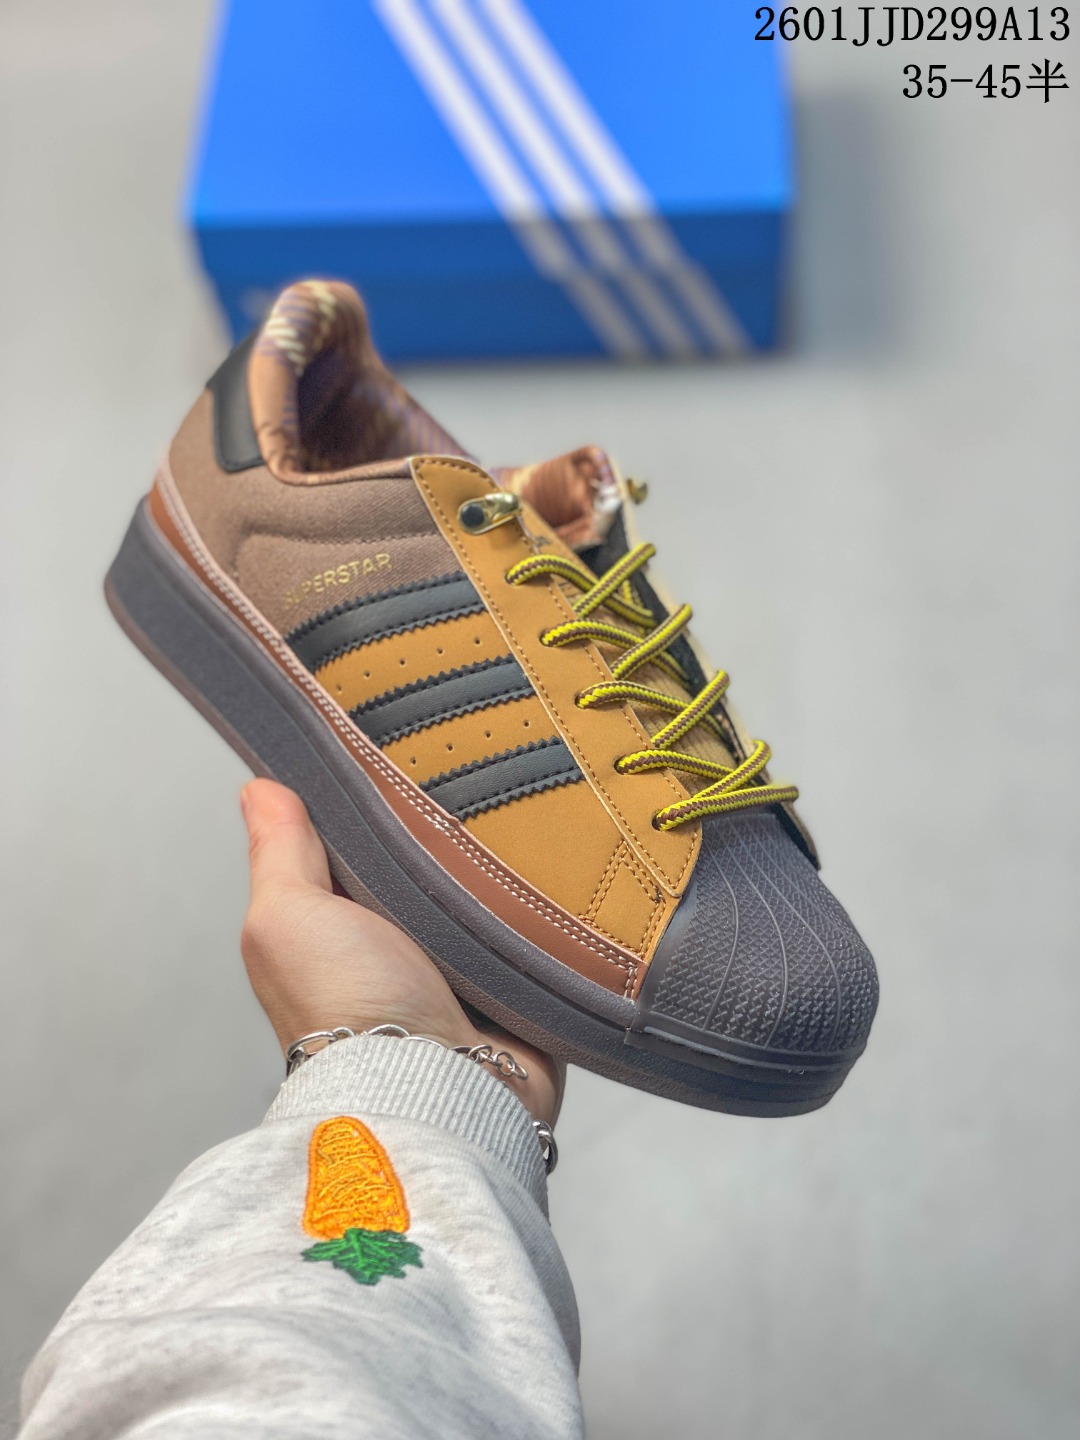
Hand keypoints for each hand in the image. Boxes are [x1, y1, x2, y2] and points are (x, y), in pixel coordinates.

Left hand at [239, 779, 562, 1126]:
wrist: (435, 1088)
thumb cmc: (346, 1011)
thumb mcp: (289, 916)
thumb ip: (279, 853)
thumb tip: (259, 788)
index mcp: (340, 924)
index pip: (360, 842)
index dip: (373, 797)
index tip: (395, 744)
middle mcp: (400, 943)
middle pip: (430, 859)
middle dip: (448, 824)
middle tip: (472, 773)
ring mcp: (464, 964)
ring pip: (490, 887)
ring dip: (502, 863)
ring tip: (521, 812)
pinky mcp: (521, 982)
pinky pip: (542, 924)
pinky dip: (547, 904)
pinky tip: (555, 867)